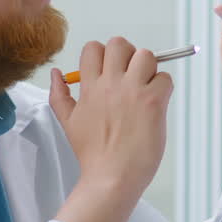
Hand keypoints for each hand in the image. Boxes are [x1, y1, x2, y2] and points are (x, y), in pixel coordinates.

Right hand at [49, 38, 172, 221]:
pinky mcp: (153, 102)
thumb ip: (59, 95)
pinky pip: (165, 78)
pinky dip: (164, 87)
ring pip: (146, 55)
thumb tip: (56, 73)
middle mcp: (110, 84)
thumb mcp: (67, 122)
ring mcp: (133, 91)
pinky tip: (156, 104)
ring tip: (146, 88)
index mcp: (89, 87)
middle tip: (133, 75)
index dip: (104, 55)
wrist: (111, 178)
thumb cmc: (93, 154)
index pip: (93, 48)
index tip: (111, 72)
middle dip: (128, 55)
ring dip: (149, 68)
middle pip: (120, 43)